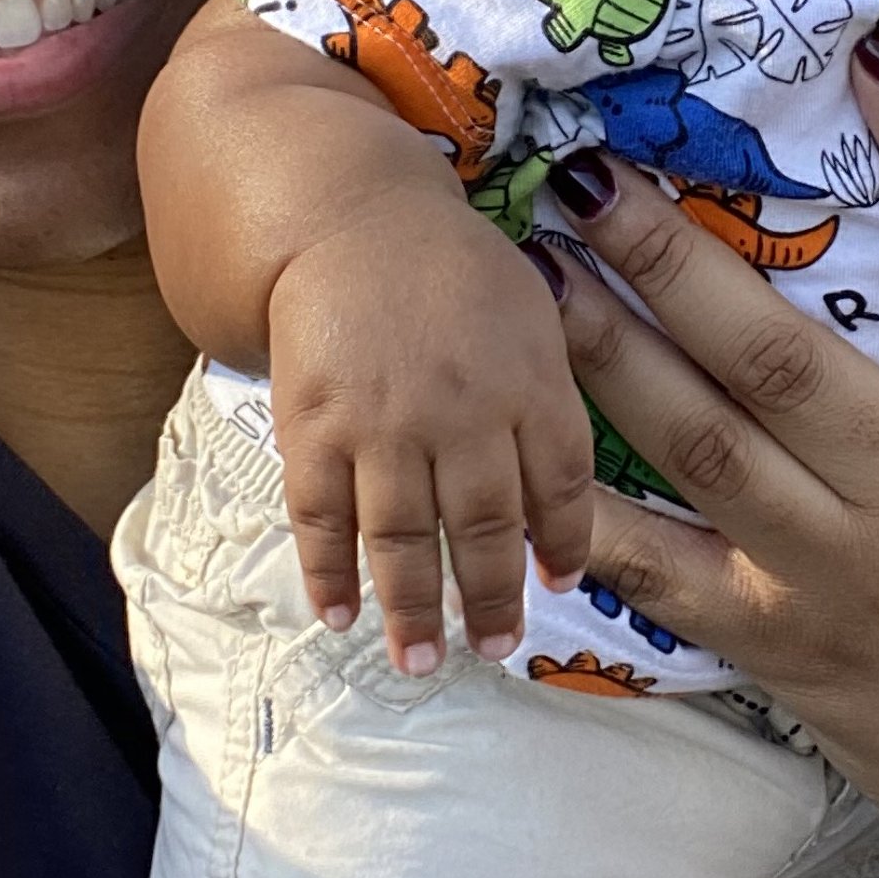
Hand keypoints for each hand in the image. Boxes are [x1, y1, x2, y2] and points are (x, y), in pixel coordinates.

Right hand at [267, 193, 595, 671]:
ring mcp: (383, 422)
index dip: (563, 543)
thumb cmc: (452, 270)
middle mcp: (462, 410)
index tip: (556, 585)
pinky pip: (320, 514)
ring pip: (401, 537)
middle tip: (491, 648)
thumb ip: (553, 398)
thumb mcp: (534, 312)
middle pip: (483, 527)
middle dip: (490, 599)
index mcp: (529, 380)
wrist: (350, 217)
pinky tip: (339, 612)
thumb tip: (565, 500)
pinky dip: (328, 571)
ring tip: (420, 660)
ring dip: (411, 608)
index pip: (562, 485)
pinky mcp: (313, 424)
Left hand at [545, 50, 878, 877]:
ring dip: (609, 352)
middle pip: (786, 356)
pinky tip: (525, 442)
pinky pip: (661, 573)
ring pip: (703, 447)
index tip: (878, 45)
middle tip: (593, 167)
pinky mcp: (775, 645)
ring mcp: (845, 576)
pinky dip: (591, 519)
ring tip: (534, 266)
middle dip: (678, 257)